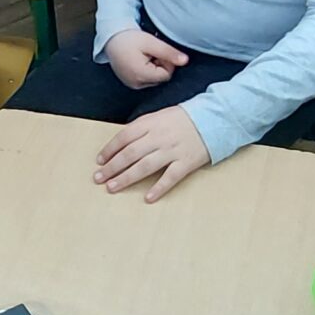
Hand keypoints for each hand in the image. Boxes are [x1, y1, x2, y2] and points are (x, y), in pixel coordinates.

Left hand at [95, 107, 210, 202]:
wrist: (215, 118)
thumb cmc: (184, 119)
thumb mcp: (160, 116)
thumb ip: (142, 128)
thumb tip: (122, 144)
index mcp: (151, 123)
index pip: (124, 137)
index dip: (110, 150)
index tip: (100, 161)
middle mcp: (159, 137)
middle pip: (130, 154)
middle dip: (112, 167)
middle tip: (99, 178)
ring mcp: (173, 150)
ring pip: (145, 166)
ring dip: (126, 178)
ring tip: (112, 188)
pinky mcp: (187, 162)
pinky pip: (170, 177)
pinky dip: (159, 188)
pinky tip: (148, 198)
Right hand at [103, 30, 189, 88]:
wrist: (111, 39)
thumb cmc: (129, 39)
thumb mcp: (151, 42)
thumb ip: (169, 53)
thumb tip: (185, 61)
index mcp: (141, 75)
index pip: (167, 74)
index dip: (167, 62)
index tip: (158, 51)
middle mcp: (136, 84)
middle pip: (161, 78)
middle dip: (160, 65)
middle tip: (150, 52)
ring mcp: (132, 85)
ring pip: (155, 80)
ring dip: (154, 68)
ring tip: (144, 56)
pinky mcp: (130, 83)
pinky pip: (146, 80)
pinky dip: (147, 71)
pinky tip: (139, 60)